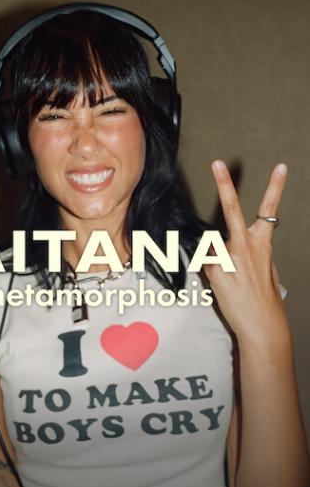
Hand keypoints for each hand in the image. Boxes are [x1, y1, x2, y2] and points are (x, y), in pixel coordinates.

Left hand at [204, 160, 289, 345]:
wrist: (262, 323)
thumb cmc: (264, 296)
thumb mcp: (265, 268)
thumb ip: (250, 251)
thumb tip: (233, 245)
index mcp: (263, 244)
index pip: (269, 210)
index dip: (276, 187)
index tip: (280, 167)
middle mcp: (246, 246)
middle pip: (232, 210)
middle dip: (225, 185)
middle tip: (217, 163)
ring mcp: (230, 258)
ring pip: (212, 247)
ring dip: (214, 259)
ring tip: (231, 281)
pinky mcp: (216, 271)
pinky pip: (205, 263)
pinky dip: (209, 271)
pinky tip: (222, 284)